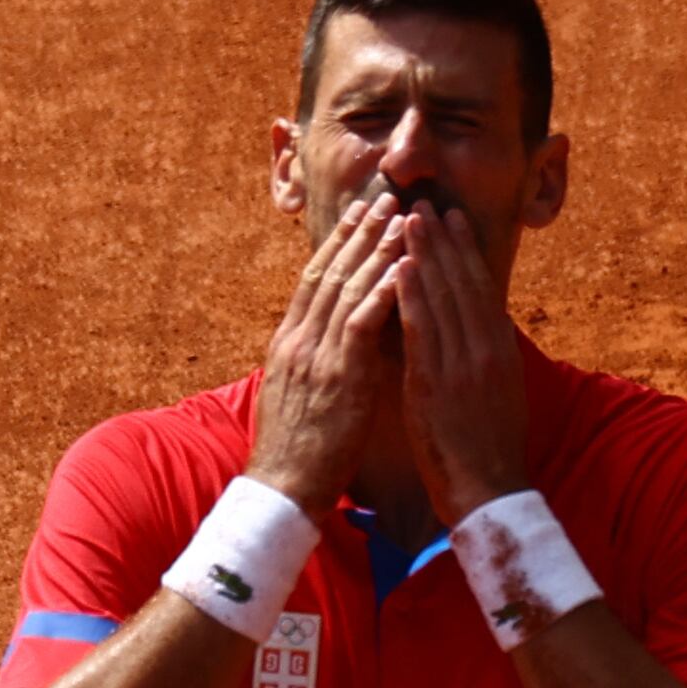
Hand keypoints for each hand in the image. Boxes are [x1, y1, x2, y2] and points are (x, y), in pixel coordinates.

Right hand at [243, 195, 412, 503]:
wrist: (283, 488)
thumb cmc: (297, 452)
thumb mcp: (298, 396)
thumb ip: (313, 363)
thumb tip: (329, 342)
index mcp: (288, 344)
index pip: (313, 281)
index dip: (337, 244)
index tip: (358, 216)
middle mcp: (298, 341)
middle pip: (329, 272)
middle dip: (358, 233)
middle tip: (384, 198)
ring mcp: (316, 356)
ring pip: (346, 288)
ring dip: (376, 249)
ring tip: (401, 217)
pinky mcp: (337, 377)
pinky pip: (361, 323)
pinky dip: (382, 290)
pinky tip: (403, 266)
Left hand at [394, 189, 531, 523]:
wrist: (489, 494)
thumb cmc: (490, 454)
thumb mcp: (498, 398)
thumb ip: (484, 362)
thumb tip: (477, 334)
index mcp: (501, 354)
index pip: (482, 290)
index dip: (466, 252)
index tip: (452, 220)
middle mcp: (485, 352)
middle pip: (463, 284)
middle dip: (443, 242)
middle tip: (425, 204)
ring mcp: (462, 366)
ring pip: (443, 299)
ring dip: (424, 255)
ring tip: (408, 219)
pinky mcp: (437, 384)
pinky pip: (423, 331)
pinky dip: (411, 296)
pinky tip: (398, 266)